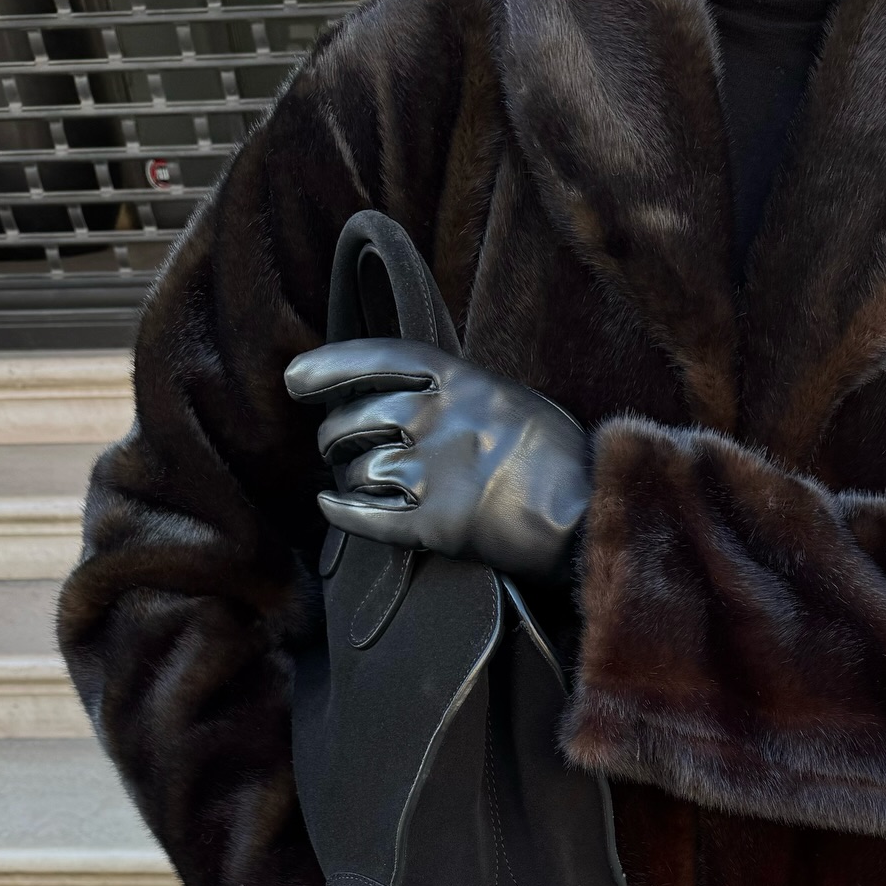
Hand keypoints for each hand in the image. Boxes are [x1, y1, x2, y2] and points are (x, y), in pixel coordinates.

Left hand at [284, 339, 590, 578]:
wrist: (590, 514)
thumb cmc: (563, 458)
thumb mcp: (514, 398)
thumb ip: (464, 391)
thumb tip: (419, 391)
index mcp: (463, 380)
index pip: (378, 360)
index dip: (329, 367)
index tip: (296, 379)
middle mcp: (439, 420)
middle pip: (354, 419)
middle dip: (333, 433)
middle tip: (334, 443)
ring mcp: (435, 473)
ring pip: (358, 468)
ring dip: (346, 474)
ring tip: (353, 478)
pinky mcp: (435, 525)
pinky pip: (367, 517)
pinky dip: (341, 511)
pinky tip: (329, 506)